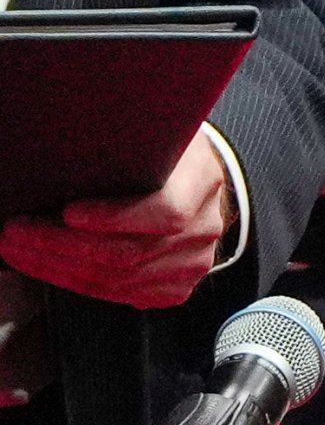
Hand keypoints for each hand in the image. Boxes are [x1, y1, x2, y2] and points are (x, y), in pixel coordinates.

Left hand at [0, 130, 234, 306]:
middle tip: (16, 232)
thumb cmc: (152, 149)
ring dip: (60, 268)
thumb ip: (120, 137)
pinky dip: (79, 284)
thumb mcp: (146, 129)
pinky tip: (46, 267)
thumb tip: (59, 133)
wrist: (186, 175)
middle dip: (64, 245)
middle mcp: (205, 228)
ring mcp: (195, 261)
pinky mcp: (177, 284)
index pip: (167, 211)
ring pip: (121, 279)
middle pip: (132, 252)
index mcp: (201, 182)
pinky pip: (124, 295)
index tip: (67, 212)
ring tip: (17, 250)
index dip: (115, 217)